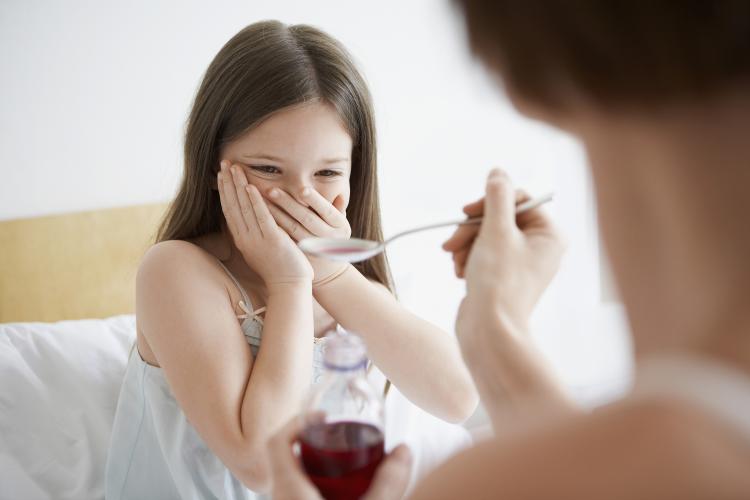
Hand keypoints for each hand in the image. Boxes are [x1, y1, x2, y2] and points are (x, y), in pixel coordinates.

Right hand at [217, 162, 312, 288]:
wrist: (289, 287)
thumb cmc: (279, 268)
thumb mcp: (261, 248)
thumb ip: (255, 232)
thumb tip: (250, 217)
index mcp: (242, 239)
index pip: (229, 210)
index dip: (224, 190)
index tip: (222, 174)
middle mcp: (245, 238)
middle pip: (232, 205)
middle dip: (228, 183)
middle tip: (224, 162)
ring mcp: (257, 239)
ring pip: (244, 208)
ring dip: (238, 186)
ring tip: (234, 167)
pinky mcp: (272, 240)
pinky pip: (261, 217)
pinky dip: (255, 201)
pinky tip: (250, 186)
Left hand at [264, 186, 351, 285]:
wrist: (325, 268)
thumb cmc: (331, 238)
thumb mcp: (340, 225)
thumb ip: (339, 208)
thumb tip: (340, 194)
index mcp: (341, 226)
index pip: (327, 210)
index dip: (315, 200)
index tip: (302, 190)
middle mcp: (328, 237)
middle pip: (306, 218)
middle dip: (288, 203)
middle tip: (272, 190)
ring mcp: (312, 246)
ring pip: (292, 228)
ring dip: (276, 212)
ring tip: (262, 198)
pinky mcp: (297, 251)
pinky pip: (284, 235)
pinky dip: (273, 223)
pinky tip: (261, 214)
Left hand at [268, 416, 412, 499]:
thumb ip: (389, 481)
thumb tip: (404, 450)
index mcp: (289, 490)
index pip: (277, 441)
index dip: (297, 421)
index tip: (324, 418)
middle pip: (284, 457)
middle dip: (310, 442)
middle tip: (338, 439)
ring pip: (290, 478)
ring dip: (312, 465)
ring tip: (342, 464)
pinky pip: (297, 496)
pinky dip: (314, 486)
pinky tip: (340, 494)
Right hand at [443, 168, 564, 337]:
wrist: (489, 332)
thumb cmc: (498, 282)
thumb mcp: (496, 231)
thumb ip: (497, 197)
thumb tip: (498, 171)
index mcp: (550, 235)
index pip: (517, 199)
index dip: (488, 202)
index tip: (466, 212)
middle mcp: (541, 248)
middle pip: (499, 218)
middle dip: (471, 229)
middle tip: (451, 244)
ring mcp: (522, 264)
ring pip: (487, 236)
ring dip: (466, 245)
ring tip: (456, 263)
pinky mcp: (505, 277)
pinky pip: (484, 255)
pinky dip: (468, 259)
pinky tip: (460, 274)